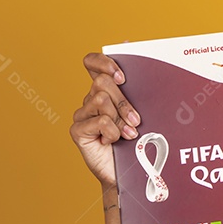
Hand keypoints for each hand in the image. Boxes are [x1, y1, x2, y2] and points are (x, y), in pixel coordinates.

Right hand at [69, 53, 140, 188]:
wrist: (133, 174)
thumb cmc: (141, 141)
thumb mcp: (144, 112)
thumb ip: (139, 89)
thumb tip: (132, 48)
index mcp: (105, 91)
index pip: (92, 62)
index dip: (103, 63)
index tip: (122, 77)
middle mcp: (90, 100)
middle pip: (102, 82)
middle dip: (124, 101)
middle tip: (136, 120)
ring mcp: (82, 115)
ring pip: (100, 99)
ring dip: (120, 118)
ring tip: (129, 134)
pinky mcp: (78, 131)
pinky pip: (99, 120)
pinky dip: (112, 132)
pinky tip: (114, 142)